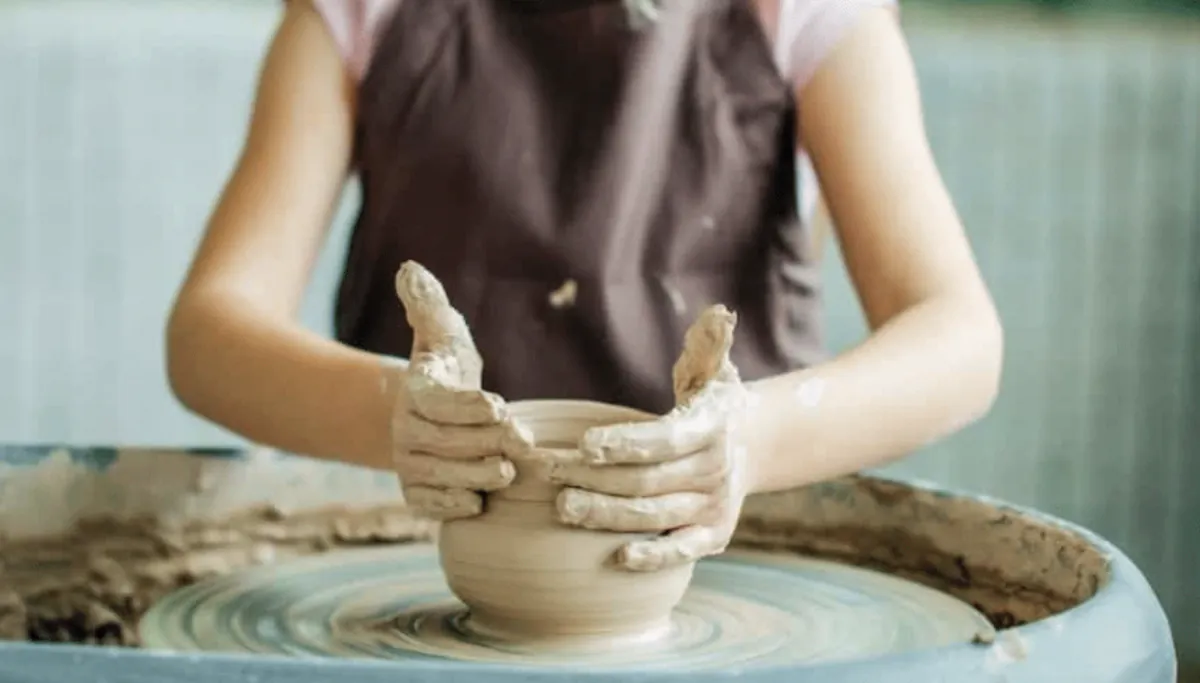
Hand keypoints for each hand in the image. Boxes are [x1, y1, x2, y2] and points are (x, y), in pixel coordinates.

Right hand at [389, 261, 531, 519]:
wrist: (433, 414)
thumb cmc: (447, 369)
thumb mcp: (443, 333)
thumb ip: (429, 303)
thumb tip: (410, 268)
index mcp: (415, 389)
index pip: (439, 401)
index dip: (469, 407)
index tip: (500, 407)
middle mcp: (406, 428)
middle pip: (448, 441)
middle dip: (488, 442)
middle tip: (524, 443)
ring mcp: (409, 462)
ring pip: (444, 473)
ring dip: (478, 474)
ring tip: (508, 471)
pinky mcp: (417, 492)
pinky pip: (432, 505)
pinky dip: (454, 504)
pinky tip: (479, 501)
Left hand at [542, 305, 750, 571]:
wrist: (752, 446)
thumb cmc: (712, 403)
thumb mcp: (712, 369)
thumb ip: (709, 343)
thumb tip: (718, 313)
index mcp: (712, 428)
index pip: (664, 439)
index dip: (625, 443)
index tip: (583, 443)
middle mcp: (716, 471)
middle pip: (647, 481)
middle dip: (595, 478)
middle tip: (550, 473)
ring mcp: (715, 507)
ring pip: (655, 516)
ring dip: (606, 515)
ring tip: (562, 508)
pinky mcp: (714, 535)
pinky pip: (682, 552)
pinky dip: (653, 558)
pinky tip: (617, 558)